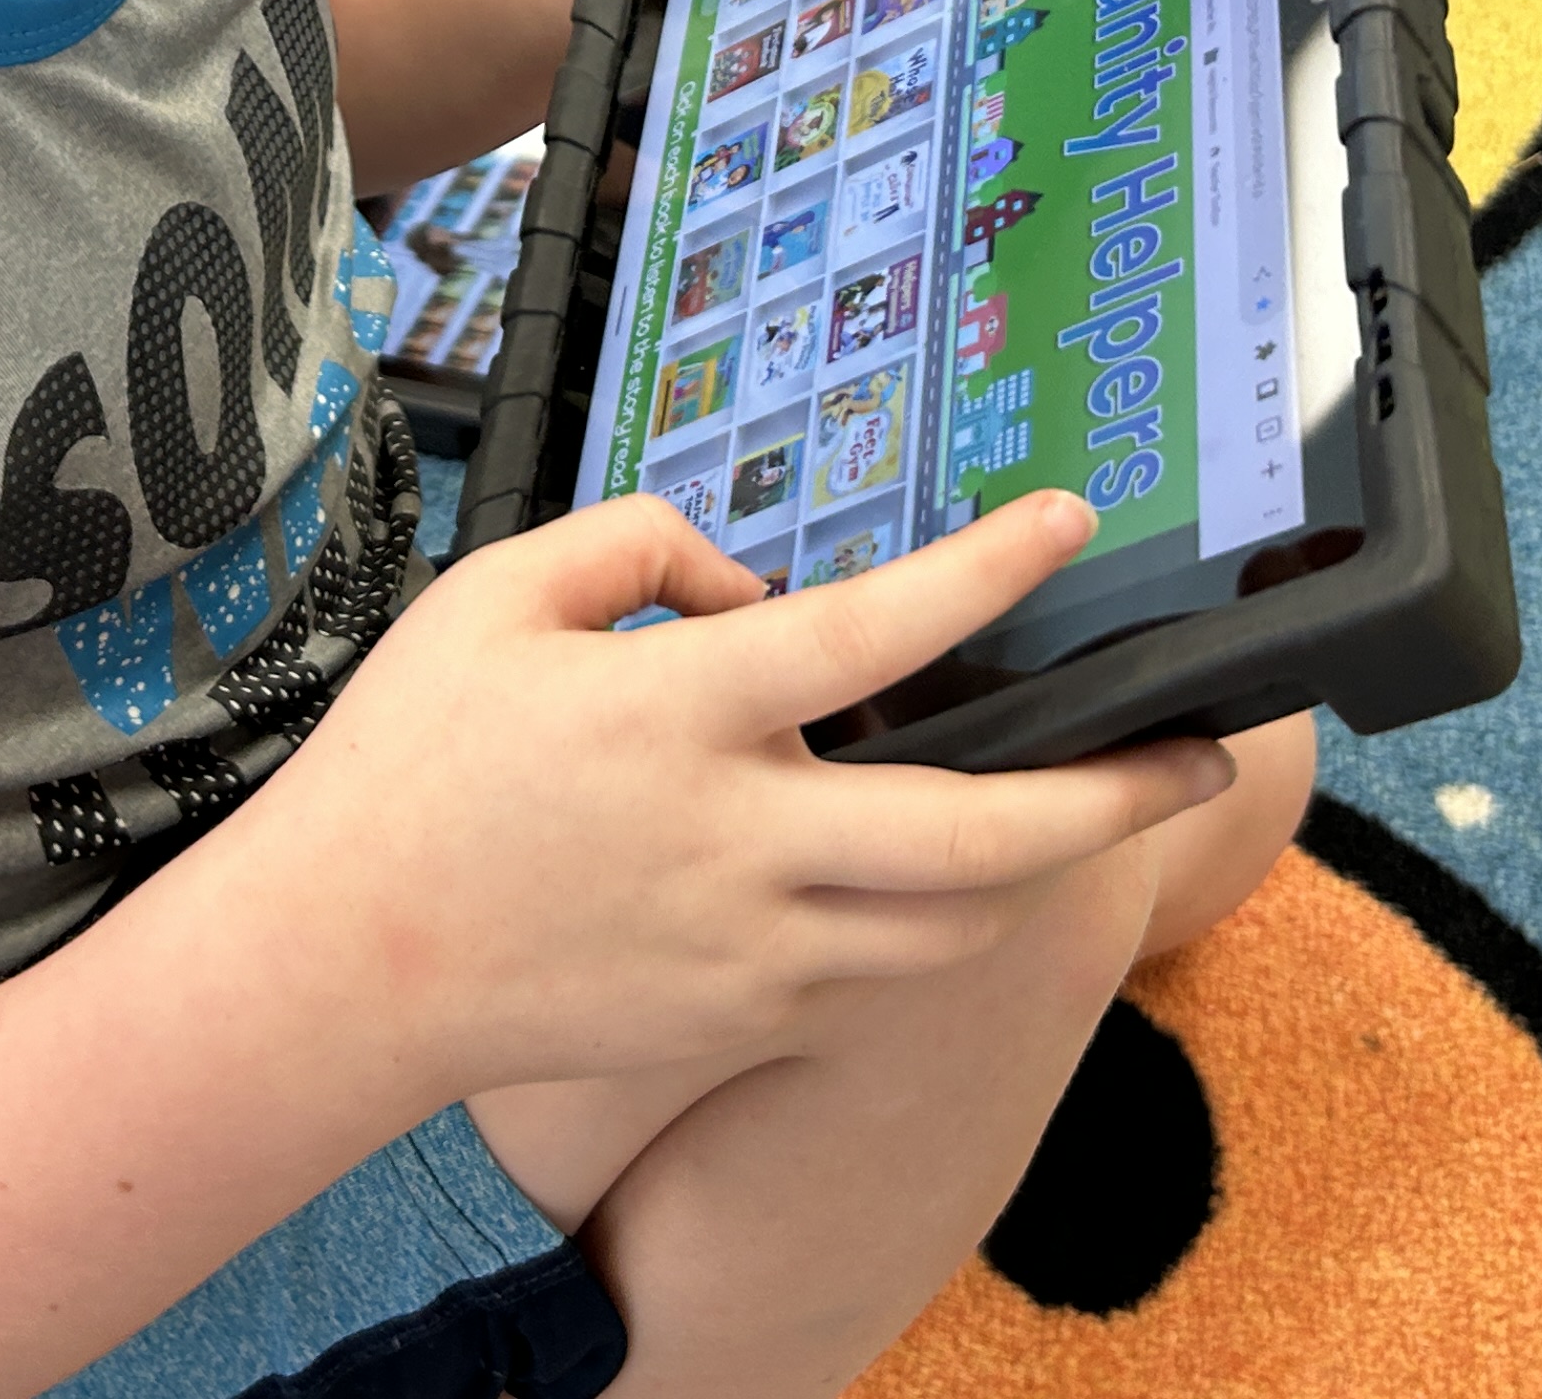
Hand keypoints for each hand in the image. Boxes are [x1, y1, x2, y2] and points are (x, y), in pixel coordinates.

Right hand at [258, 489, 1233, 1095]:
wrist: (342, 964)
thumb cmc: (411, 764)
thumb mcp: (501, 594)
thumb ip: (643, 545)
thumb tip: (760, 584)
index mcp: (676, 715)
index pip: (870, 633)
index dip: (985, 575)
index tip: (1065, 523)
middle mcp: (737, 843)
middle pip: (983, 835)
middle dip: (1115, 795)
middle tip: (1199, 752)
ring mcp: (749, 950)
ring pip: (956, 924)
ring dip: (1042, 865)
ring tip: (1096, 806)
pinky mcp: (742, 1019)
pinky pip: (879, 971)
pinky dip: (935, 918)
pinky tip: (949, 871)